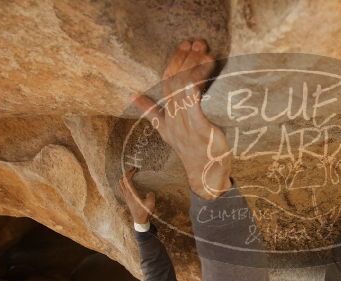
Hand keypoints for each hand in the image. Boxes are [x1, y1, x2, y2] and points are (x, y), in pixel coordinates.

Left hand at [120, 167, 154, 224]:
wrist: (140, 220)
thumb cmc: (145, 212)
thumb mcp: (151, 204)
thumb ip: (151, 196)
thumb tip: (149, 192)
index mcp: (132, 193)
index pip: (127, 180)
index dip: (130, 173)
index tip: (135, 169)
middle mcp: (127, 194)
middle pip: (122, 180)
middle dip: (127, 173)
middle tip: (133, 170)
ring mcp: (126, 197)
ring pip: (120, 184)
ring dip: (124, 178)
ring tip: (131, 175)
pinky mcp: (127, 199)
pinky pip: (122, 188)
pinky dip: (124, 183)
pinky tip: (129, 184)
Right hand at [133, 39, 231, 198]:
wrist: (206, 179)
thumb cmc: (195, 154)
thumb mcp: (171, 134)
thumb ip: (152, 115)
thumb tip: (133, 96)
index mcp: (165, 122)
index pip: (164, 85)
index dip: (172, 63)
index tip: (182, 46)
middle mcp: (172, 122)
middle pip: (172, 82)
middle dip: (183, 58)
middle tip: (195, 42)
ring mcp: (184, 125)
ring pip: (182, 87)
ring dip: (192, 65)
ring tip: (203, 50)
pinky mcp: (199, 128)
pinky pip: (194, 99)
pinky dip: (197, 81)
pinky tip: (204, 69)